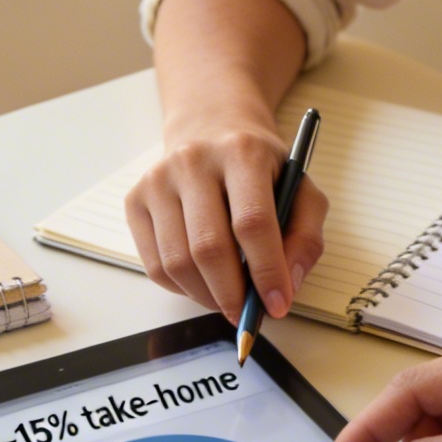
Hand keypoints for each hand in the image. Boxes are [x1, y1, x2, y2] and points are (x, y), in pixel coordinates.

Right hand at [124, 122, 328, 323]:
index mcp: (242, 151)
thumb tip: (287, 285)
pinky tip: (203, 282)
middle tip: (248, 315)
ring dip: (206, 296)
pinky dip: (181, 288)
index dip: (267, 272)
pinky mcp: (135, 200)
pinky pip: (154, 265)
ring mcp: (158, 180)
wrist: (211, 127)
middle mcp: (193, 160)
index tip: (278, 306)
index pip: (252, 222)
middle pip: (209, 247)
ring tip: (228, 299)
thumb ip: (306, 236)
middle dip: (232, 294)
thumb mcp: (300, 188)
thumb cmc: (260, 167)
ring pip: (177, 263)